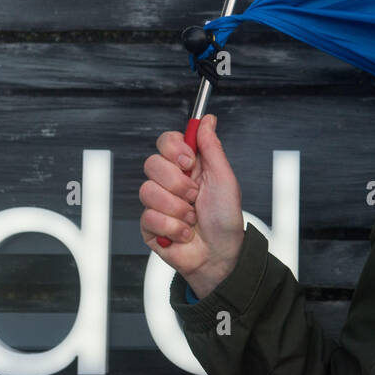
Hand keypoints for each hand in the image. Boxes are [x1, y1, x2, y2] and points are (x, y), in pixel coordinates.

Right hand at [140, 114, 243, 299]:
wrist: (220, 255)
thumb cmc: (225, 218)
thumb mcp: (224, 179)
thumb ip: (212, 147)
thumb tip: (206, 119)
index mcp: (188, 167)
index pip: (166, 142)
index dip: (173, 148)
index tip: (188, 160)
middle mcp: (170, 182)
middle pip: (152, 164)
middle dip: (177, 184)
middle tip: (195, 196)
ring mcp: (157, 204)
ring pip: (148, 191)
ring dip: (178, 209)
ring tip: (192, 219)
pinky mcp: (149, 225)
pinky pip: (148, 217)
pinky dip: (172, 227)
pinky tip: (184, 233)